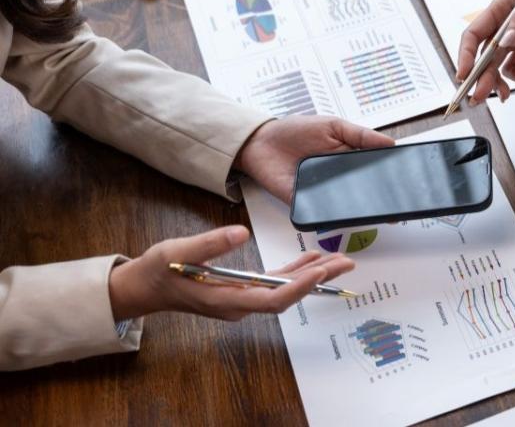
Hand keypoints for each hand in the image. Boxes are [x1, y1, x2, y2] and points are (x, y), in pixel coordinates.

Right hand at [108, 226, 354, 321]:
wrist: (145, 287)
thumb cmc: (159, 270)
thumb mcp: (178, 251)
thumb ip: (210, 243)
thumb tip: (241, 232)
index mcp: (227, 300)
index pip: (272, 298)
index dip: (299, 286)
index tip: (320, 270)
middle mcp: (240, 304)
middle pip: (287, 294)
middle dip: (319, 279)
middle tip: (347, 262)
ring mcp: (243, 298)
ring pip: (285, 289)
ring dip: (312, 274)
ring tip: (339, 259)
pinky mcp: (242, 289)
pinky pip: (275, 282)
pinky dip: (294, 270)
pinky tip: (312, 259)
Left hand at [234, 115, 394, 201]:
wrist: (260, 141)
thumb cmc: (295, 130)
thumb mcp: (333, 125)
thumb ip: (361, 135)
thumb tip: (391, 143)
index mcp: (348, 158)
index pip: (374, 171)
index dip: (390, 177)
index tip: (408, 182)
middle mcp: (338, 178)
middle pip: (365, 191)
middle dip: (381, 197)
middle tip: (398, 200)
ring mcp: (323, 193)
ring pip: (347, 204)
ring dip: (361, 207)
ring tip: (379, 208)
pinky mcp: (305, 203)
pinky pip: (323, 212)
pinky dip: (333, 214)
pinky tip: (347, 211)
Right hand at [457, 0, 514, 105]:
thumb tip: (506, 40)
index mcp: (500, 7)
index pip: (474, 33)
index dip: (466, 55)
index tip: (464, 75)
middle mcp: (503, 25)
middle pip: (483, 55)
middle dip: (480, 77)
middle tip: (479, 97)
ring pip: (496, 65)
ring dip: (497, 81)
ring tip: (505, 94)